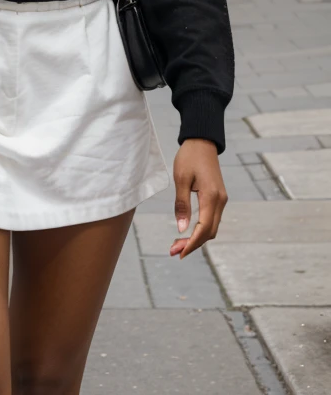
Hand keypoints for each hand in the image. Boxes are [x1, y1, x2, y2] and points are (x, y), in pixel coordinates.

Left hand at [170, 138, 226, 258]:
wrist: (202, 141)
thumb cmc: (189, 157)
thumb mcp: (181, 179)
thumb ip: (182, 205)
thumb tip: (181, 229)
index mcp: (211, 197)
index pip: (204, 229)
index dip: (192, 244)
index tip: (179, 253)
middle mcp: (220, 201)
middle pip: (209, 232)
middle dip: (193, 244)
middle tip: (174, 251)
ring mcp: (221, 199)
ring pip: (212, 227)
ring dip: (197, 238)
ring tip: (178, 244)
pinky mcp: (218, 197)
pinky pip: (212, 219)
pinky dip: (201, 229)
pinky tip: (189, 232)